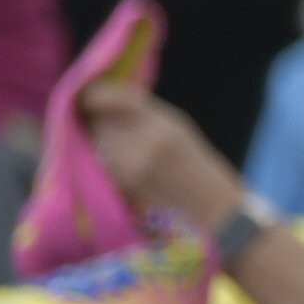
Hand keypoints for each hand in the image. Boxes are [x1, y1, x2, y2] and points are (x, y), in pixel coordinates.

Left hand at [80, 81, 242, 231]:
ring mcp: (132, 169)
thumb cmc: (196, 164)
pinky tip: (126, 165)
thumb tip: (104, 96)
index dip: (94, 97)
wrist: (212, 207)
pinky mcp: (123, 186)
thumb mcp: (179, 129)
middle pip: (99, 122)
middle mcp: (144, 145)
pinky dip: (107, 161)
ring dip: (103, 142)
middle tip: (114, 127)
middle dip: (101, 122)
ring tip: (124, 148)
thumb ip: (144, 112)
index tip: (90, 98)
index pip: (110, 100)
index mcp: (163, 125)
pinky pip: (102, 164)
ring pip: (98, 144)